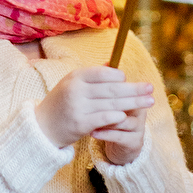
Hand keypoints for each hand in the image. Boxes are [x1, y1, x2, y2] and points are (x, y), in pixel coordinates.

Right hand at [35, 67, 153, 160]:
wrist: (42, 127)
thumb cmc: (62, 103)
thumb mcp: (72, 85)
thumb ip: (93, 76)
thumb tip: (114, 66)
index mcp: (76, 76)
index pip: (103, 73)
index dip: (119, 76)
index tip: (129, 80)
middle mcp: (76, 89)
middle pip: (112, 88)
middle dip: (134, 89)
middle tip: (150, 88)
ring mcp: (77, 106)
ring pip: (112, 103)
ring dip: (133, 103)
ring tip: (149, 101)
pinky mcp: (80, 123)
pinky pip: (103, 118)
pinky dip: (116, 116)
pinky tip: (127, 115)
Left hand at [92, 85, 152, 164]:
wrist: (119, 142)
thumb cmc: (112, 117)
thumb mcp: (109, 101)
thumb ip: (107, 84)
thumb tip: (102, 64)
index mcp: (135, 96)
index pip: (127, 88)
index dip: (114, 86)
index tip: (96, 84)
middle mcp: (140, 111)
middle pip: (129, 102)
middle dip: (112, 100)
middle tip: (94, 98)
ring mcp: (138, 127)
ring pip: (124, 121)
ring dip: (108, 119)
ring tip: (93, 117)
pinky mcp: (134, 142)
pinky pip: (119, 137)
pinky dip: (106, 134)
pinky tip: (93, 133)